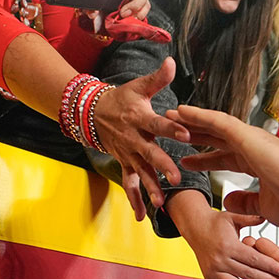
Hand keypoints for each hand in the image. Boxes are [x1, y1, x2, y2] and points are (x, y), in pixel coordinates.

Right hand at [93, 58, 189, 215]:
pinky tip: (141, 217)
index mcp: (139, 118)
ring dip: (149, 188)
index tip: (186, 133)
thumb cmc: (122, 99)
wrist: (92, 113)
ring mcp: (128, 154)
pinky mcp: (125, 164)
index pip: (157, 124)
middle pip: (149, 153)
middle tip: (176, 178)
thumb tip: (171, 61)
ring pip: (140, 173)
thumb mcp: (138, 86)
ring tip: (160, 203)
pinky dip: (134, 200)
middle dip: (162, 166)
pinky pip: (129, 184)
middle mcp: (133, 139)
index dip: (171, 128)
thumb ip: (158, 78)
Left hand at [165, 104, 278, 227]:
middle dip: (193, 134)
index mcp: (256, 162)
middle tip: (172, 131)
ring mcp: (250, 138)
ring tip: (170, 115)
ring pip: (214, 125)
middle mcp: (252, 146)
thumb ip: (245, 201)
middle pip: (215, 138)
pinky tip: (182, 111)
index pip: (224, 157)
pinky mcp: (246, 134)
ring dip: (191, 120)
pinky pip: (217, 121)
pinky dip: (199, 115)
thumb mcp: (263, 206)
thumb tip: (229, 200)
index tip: (185, 161)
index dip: (204, 159)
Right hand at [173, 196, 278, 278]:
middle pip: (250, 275)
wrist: (194, 227)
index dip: (273, 267)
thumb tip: (266, 216)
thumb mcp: (233, 216)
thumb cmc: (214, 222)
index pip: (255, 259)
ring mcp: (214, 272)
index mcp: (229, 246)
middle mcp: (221, 261)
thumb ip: (250, 218)